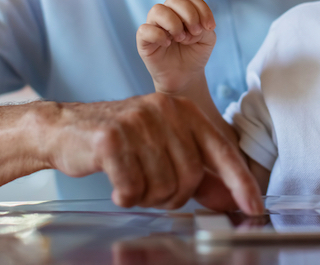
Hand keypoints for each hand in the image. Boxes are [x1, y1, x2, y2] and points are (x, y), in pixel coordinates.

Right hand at [39, 93, 262, 213]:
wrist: (65, 129)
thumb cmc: (121, 141)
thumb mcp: (164, 148)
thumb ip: (199, 172)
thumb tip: (230, 199)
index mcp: (184, 110)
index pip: (222, 150)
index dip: (240, 182)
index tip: (254, 208)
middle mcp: (165, 110)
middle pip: (190, 176)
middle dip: (174, 196)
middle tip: (154, 191)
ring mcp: (138, 122)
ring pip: (163, 186)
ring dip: (148, 196)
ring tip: (133, 182)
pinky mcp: (111, 138)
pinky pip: (133, 188)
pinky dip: (126, 196)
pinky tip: (117, 186)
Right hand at [136, 0, 215, 92]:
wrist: (185, 77)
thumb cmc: (194, 55)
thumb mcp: (207, 39)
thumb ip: (204, 27)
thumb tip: (193, 23)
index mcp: (183, 12)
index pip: (192, 0)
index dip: (203, 10)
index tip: (210, 27)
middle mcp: (167, 15)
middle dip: (189, 14)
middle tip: (196, 33)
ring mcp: (154, 26)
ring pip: (157, 10)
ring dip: (174, 23)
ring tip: (181, 38)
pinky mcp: (143, 40)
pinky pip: (144, 29)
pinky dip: (158, 35)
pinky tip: (167, 44)